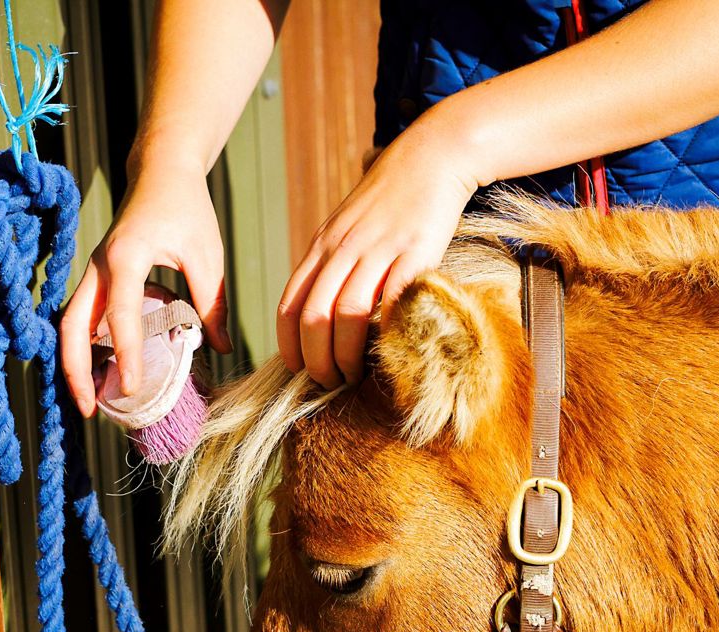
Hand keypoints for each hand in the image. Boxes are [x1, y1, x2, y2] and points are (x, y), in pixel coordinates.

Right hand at [61, 155, 231, 416]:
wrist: (162, 171)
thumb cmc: (187, 209)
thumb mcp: (207, 256)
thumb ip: (212, 305)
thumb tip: (221, 350)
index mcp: (126, 257)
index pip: (121, 316)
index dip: (126, 355)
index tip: (131, 389)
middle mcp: (99, 266)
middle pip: (71, 326)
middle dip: (75, 370)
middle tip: (91, 409)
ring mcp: (93, 272)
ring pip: (70, 324)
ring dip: (75, 362)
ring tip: (92, 400)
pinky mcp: (97, 277)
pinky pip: (82, 317)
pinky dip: (85, 347)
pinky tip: (101, 373)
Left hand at [276, 118, 478, 388]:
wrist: (430, 159)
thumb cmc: (388, 201)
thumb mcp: (345, 229)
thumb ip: (330, 266)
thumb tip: (319, 315)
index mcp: (321, 248)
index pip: (289, 304)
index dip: (288, 344)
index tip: (296, 370)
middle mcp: (341, 250)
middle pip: (313, 316)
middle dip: (315, 359)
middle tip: (326, 384)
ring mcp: (376, 251)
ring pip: (347, 313)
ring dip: (345, 354)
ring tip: (351, 377)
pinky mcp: (414, 253)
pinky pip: (391, 300)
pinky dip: (385, 330)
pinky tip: (387, 351)